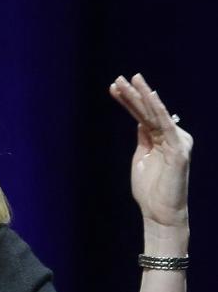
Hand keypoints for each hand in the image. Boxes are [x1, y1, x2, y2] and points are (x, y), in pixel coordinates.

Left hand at [109, 74, 192, 236]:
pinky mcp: (178, 149)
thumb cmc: (150, 189)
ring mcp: (175, 141)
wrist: (159, 212)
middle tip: (118, 78)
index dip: (128, 100)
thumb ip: (144, 138)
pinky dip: (158, 109)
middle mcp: (169, 136)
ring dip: (142, 95)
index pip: (141, 114)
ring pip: (155, 113)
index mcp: (159, 138)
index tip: (113, 88)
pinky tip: (149, 96)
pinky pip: (166, 125)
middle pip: (147, 111)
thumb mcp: (142, 157)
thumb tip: (140, 120)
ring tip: (129, 79)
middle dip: (132, 94)